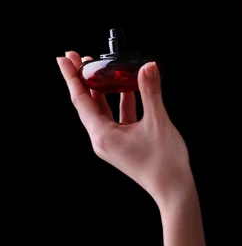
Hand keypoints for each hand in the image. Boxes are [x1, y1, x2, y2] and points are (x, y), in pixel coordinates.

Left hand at [57, 51, 192, 203]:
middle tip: (78, 57)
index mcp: (103, 135)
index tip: (64, 59)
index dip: (71, 77)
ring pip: (101, 109)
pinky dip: (118, 100)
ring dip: (99, 88)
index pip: (81, 100)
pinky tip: (126, 88)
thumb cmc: (164, 161)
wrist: (173, 188)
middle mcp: (102, 138)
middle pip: (87, 103)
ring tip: (99, 68)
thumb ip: (151, 92)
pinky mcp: (123, 142)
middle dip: (82, 79)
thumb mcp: (157, 122)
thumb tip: (147, 67)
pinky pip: (116, 116)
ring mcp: (112, 141)